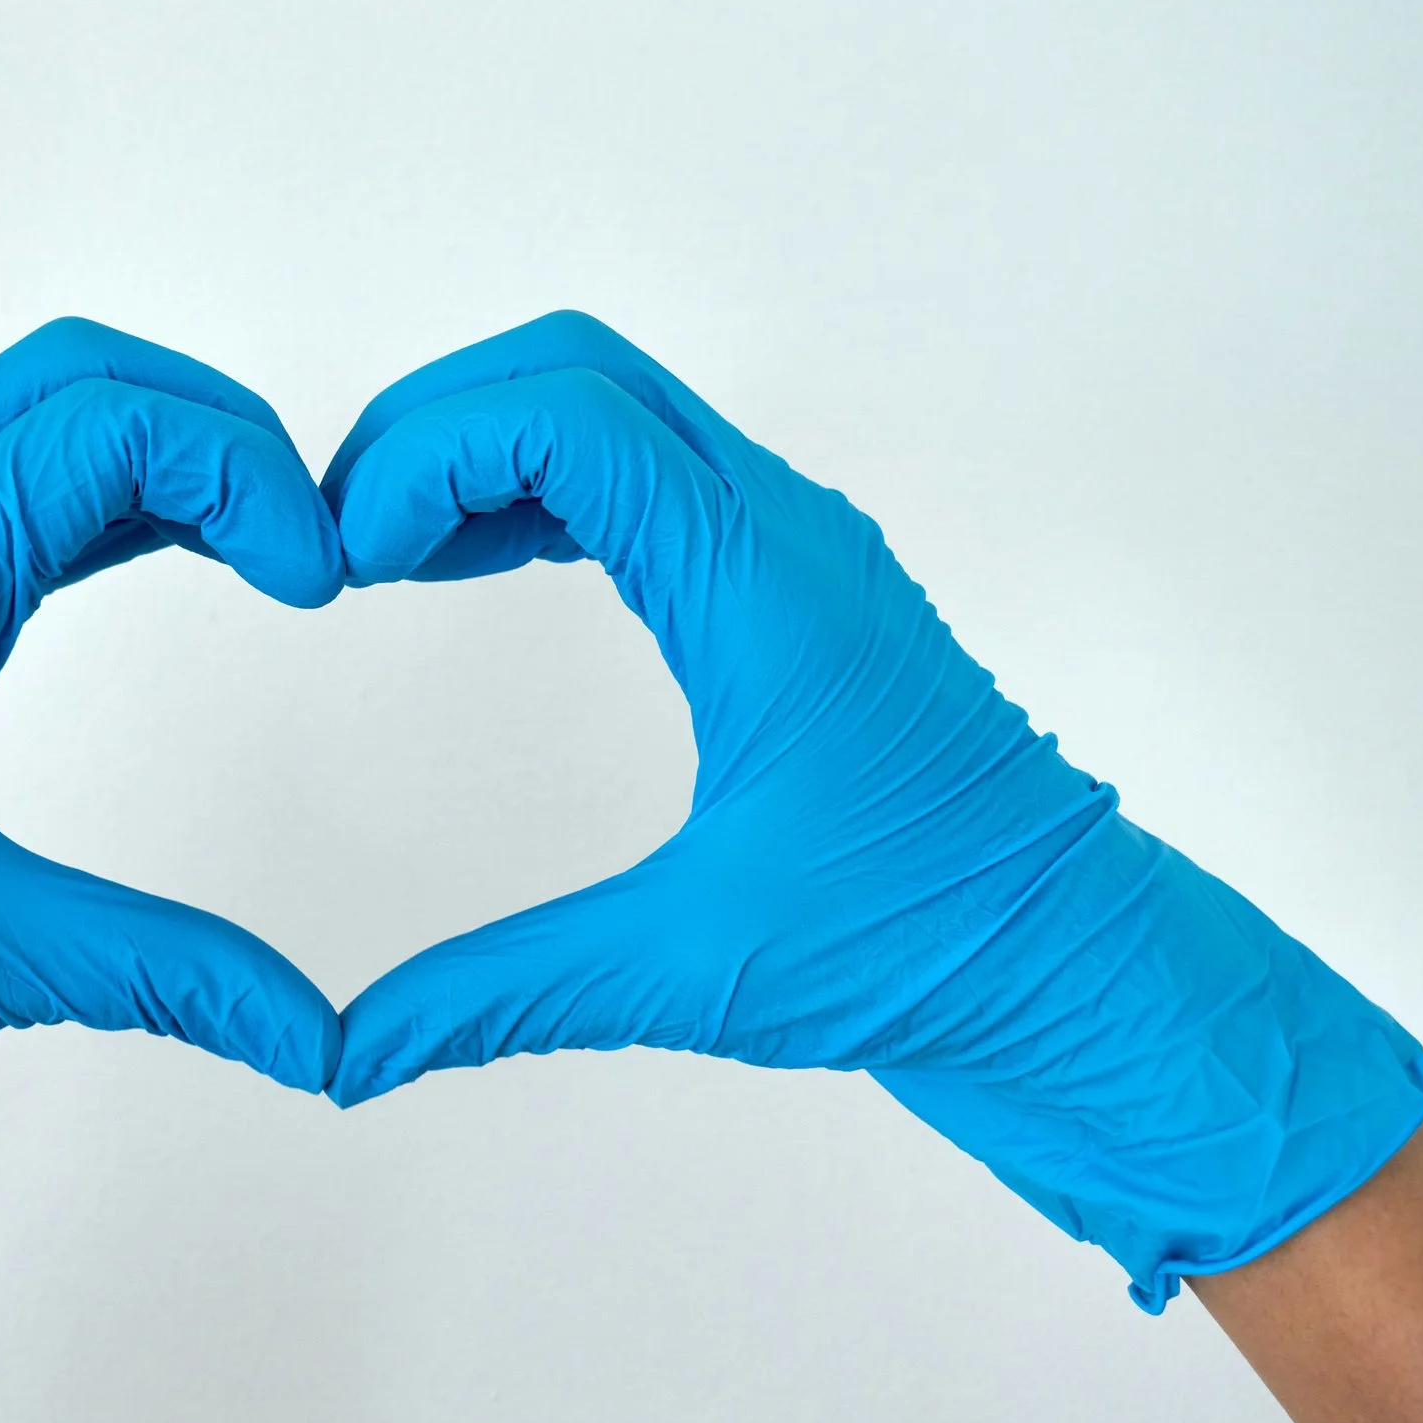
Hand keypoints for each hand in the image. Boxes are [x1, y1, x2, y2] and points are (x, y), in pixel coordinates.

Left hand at [0, 319, 345, 1338]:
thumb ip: (165, 975)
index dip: (244, 474)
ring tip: (253, 543)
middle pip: (68, 374)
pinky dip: (85, 498)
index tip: (317, 579)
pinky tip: (151, 560)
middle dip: (208, 422)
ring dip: (146, 451)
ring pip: (19, 420)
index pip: (108, 428)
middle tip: (300, 527)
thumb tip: (313, 1035)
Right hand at [321, 311, 1422, 1307]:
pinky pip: (647, 473)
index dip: (428, 456)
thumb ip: (501, 994)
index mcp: (762, 588)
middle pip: (578, 369)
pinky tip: (471, 566)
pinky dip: (541, 490)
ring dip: (486, 448)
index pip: (568, 416)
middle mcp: (783, 532)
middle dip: (437, 424)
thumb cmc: (928, 950)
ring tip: (383, 550)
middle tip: (343, 535)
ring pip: (614, 405)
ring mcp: (796, 546)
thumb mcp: (692, 969)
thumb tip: (349, 1053)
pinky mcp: (794, 583)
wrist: (1079, 967)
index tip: (348, 560)